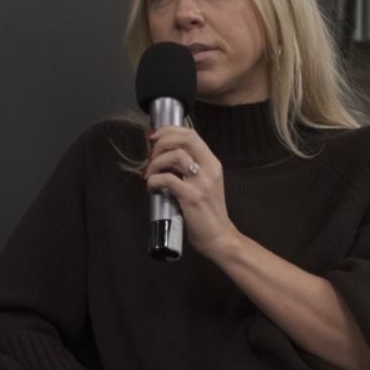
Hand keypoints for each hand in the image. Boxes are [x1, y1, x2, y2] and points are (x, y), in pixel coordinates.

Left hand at [141, 126, 238, 259]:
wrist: (220, 238)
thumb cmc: (209, 214)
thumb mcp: (205, 184)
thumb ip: (190, 169)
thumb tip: (164, 157)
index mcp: (212, 163)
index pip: (191, 134)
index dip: (169, 131)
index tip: (154, 138)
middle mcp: (209, 169)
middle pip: (184, 138)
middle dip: (161, 142)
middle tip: (150, 155)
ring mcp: (201, 182)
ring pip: (174, 156)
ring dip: (155, 163)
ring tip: (150, 175)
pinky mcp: (191, 197)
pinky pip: (166, 179)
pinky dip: (153, 181)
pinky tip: (152, 188)